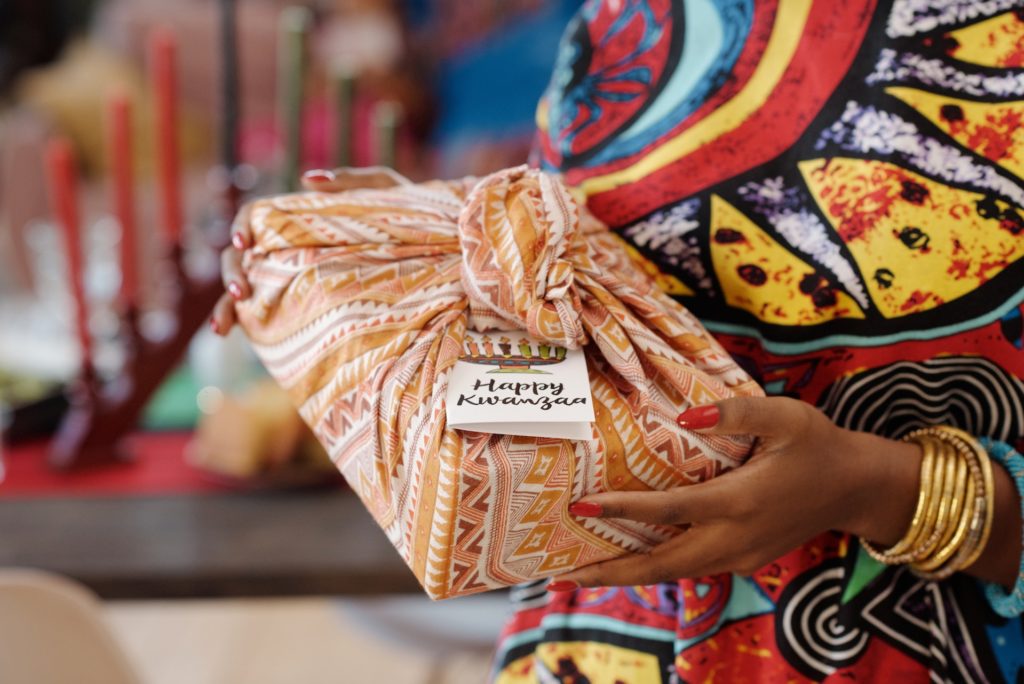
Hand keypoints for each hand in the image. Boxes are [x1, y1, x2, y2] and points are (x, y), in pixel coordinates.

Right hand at [210, 167, 405, 335]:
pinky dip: (239, 323)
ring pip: (243, 289)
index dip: (243, 229)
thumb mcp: (383, 190)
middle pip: (241, 258)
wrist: (435, 251)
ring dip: (226, 305)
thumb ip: (349, 181)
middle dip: (232, 272)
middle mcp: (287, 250)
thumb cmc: (406, 214)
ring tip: (223, 326)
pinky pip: (262, 315)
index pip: (255, 220)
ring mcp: (289, 279)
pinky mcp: (299, 306)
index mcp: (299, 221)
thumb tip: (306, 178)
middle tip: (241, 290)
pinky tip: (227, 333)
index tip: (246, 244)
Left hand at [546, 396, 922, 589]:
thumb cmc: (817, 444)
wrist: (857, 487)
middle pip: (661, 564)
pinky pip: (690, 570)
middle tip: (560, 572)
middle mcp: (733, 538)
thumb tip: (685, 418)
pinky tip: (629, 560)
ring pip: (673, 573)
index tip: (580, 506)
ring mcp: (739, 556)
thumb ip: (735, 411)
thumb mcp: (784, 416)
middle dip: (610, 570)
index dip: (622, 509)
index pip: (669, 510)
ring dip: (627, 575)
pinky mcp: (744, 561)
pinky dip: (655, 569)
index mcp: (739, 501)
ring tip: (580, 573)